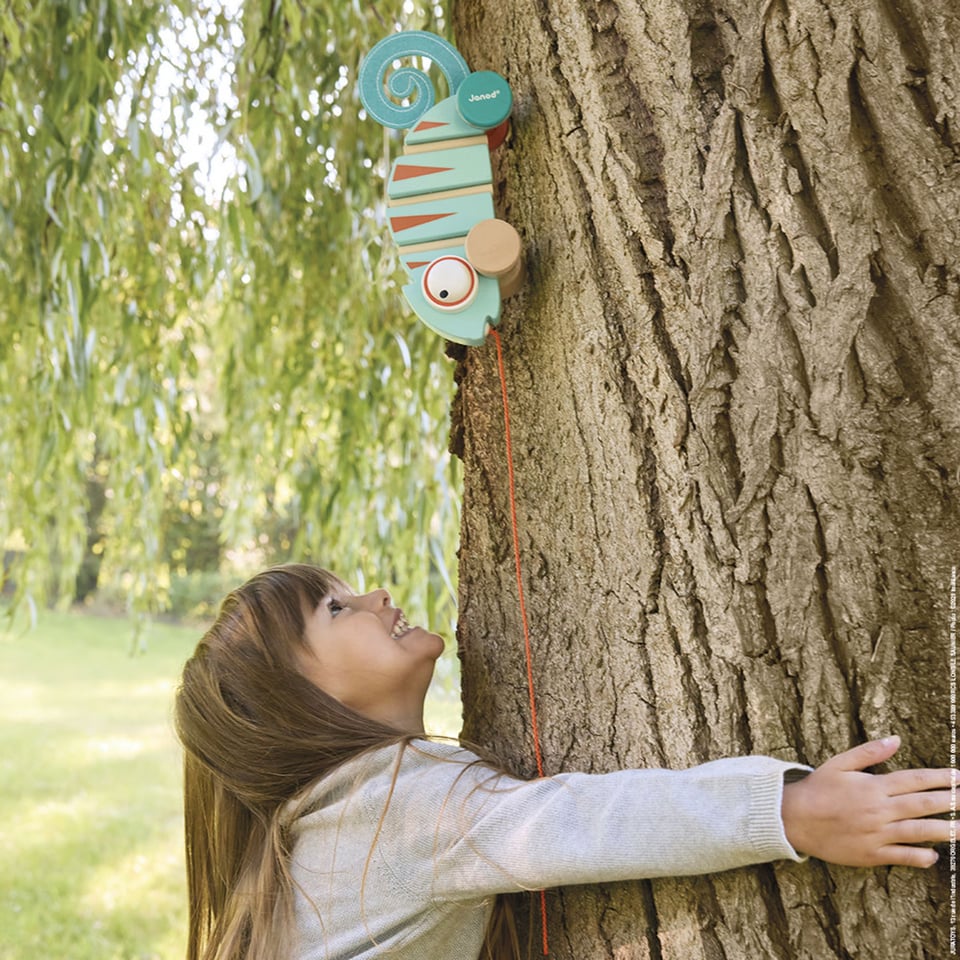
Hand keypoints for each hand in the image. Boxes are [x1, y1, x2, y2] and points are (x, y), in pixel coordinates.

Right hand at [781, 735, 956, 867]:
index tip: (959, 777)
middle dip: (951, 802)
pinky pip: (902, 856)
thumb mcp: (839, 763)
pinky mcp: (871, 854)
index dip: (941, 778)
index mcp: (873, 786)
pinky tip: (934, 855)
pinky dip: (920, 856)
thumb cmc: (817, 789)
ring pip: (919, 832)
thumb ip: (869, 752)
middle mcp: (879, 810)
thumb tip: (895, 740)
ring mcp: (877, 834)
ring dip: (946, 830)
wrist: (794, 818)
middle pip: (923, 805)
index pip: (915, 780)